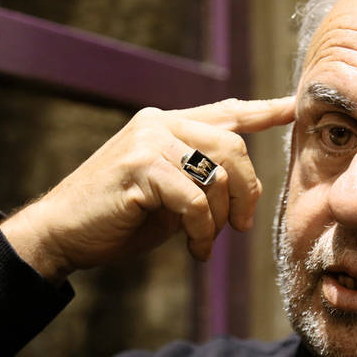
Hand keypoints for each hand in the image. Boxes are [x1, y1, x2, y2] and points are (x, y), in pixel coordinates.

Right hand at [0, 97, 294, 284]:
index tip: (293, 107)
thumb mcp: (172, 194)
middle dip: (247, 191)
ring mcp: (148, 141)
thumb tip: (249, 188)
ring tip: (207, 241)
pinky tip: (194, 249)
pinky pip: (194, 199)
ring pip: (217, 172)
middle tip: (242, 226)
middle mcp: (161, 123)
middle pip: (234, 146)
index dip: (264, 111)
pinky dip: (201, 230)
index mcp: (170, 123)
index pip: (227, 111)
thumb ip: (205, 179)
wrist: (62, 232)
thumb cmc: (123, 216)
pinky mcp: (138, 167)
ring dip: (221, 217)